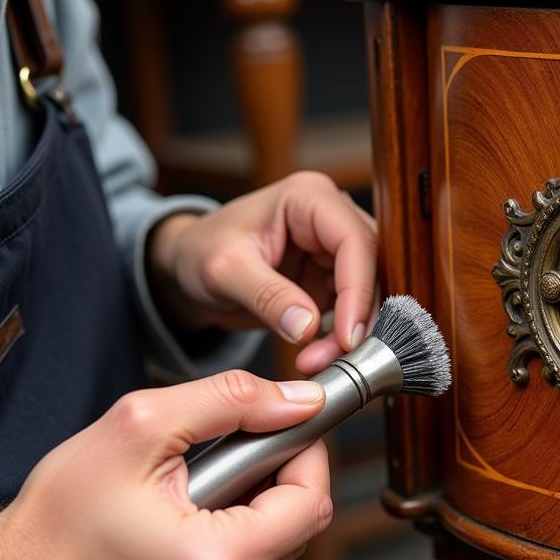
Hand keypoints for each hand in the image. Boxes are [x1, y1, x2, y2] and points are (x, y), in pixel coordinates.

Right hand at [0, 370, 331, 559]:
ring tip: (194, 502)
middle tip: (224, 461)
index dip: (305, 455)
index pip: (313, 502)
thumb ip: (230, 402)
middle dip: (273, 485)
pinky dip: (229, 557)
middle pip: (297, 533)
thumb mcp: (138, 429)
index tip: (286, 431)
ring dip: (252, 522)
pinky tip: (184, 538)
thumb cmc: (57, 518)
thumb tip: (299, 401)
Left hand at [148, 172, 377, 373]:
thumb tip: (308, 327)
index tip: (349, 336)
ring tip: (317, 362)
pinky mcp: (332, 279)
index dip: (359, 290)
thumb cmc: (200, 251)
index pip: (355, 240)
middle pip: (372, 268)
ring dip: (351, 333)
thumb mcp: (223, 271)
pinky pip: (353, 312)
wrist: (187, 267)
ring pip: (369, 294)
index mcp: (309, 198)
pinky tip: (319, 357)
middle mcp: (331, 218)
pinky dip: (341, 339)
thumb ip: (267, 296)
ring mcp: (335, 249)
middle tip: (337, 357)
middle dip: (359, 317)